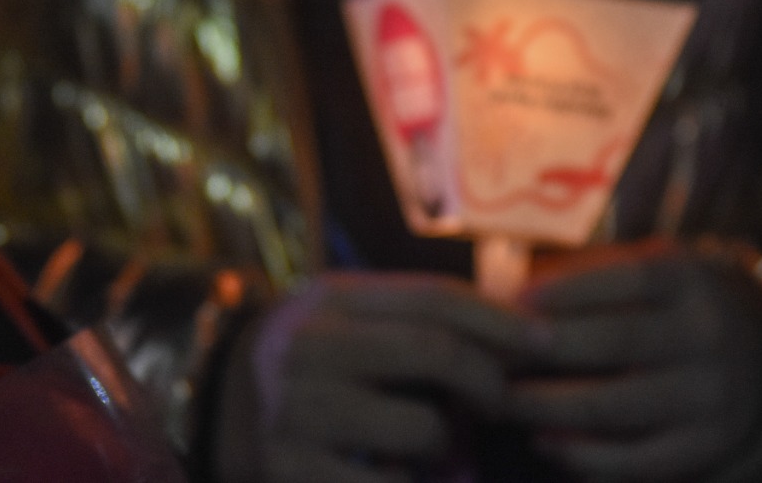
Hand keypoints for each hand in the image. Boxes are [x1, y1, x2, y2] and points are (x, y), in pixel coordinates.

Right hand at [217, 271, 528, 482]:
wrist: (215, 414)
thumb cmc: (308, 366)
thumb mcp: (342, 321)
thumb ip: (410, 322)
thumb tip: (515, 335)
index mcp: (326, 301)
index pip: (431, 297)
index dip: (500, 319)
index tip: (546, 342)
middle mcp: (306, 347)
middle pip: (436, 351)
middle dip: (490, 381)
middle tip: (501, 402)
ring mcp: (295, 413)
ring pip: (423, 428)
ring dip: (448, 446)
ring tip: (433, 447)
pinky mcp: (289, 472)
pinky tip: (395, 474)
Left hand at [506, 239, 761, 480]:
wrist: (752, 352)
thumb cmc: (660, 301)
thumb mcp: (638, 267)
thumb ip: (579, 276)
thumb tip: (501, 295)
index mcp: (688, 279)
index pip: (622, 279)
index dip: (561, 291)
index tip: (509, 304)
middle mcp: (707, 335)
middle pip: (611, 343)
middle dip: (540, 352)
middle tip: (486, 357)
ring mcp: (710, 395)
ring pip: (612, 407)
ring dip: (545, 407)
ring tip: (500, 401)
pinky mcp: (705, 446)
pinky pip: (634, 459)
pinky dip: (582, 455)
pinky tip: (542, 440)